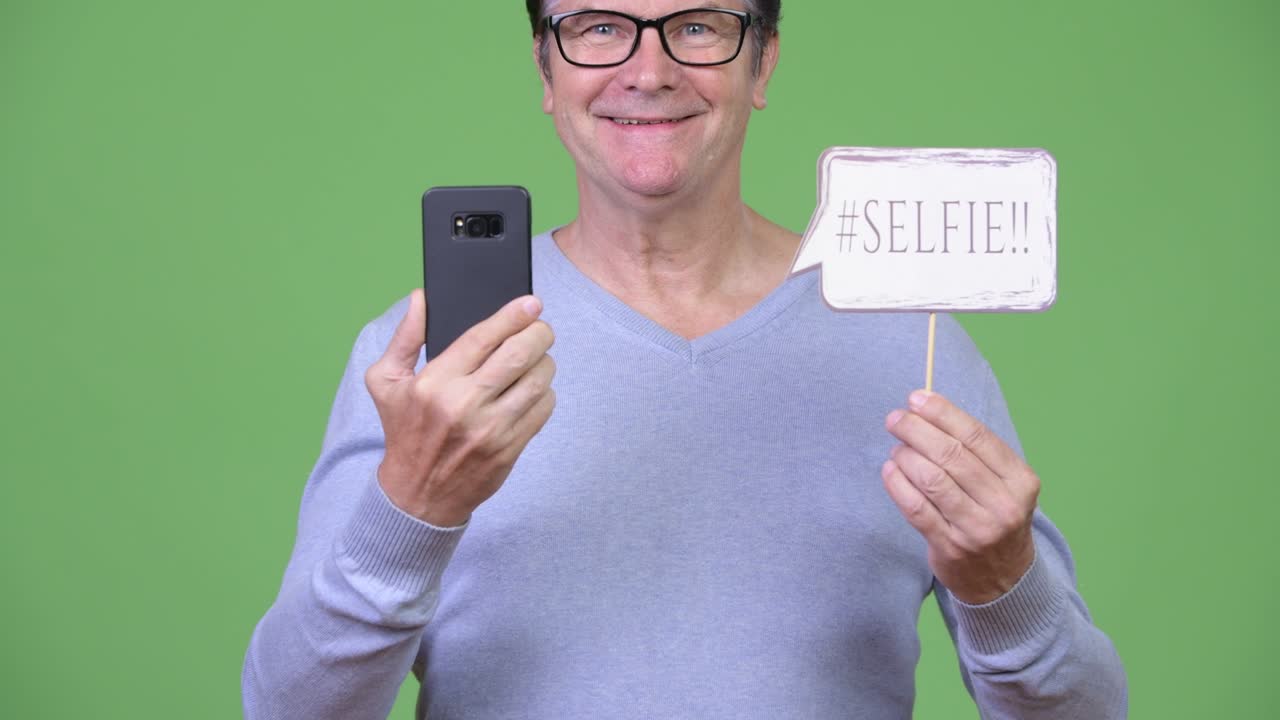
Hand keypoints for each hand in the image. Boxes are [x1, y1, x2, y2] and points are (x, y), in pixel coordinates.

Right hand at [365, 289, 555, 526]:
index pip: (483, 337)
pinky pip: (542, 409)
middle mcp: (464, 405)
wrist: (417, 495)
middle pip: (519, 355)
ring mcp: (490, 430)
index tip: (531, 303)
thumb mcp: (386, 382)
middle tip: (541, 328)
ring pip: (537, 381)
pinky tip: (534, 388)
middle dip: (539, 333)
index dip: (513, 315)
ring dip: (545, 362)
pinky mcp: (508, 449)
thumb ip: (405, 337)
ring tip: (538, 357)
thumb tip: (421, 299)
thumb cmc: (403, 431)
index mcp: (434, 383)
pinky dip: (545, 393)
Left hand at [880, 390, 1038, 604]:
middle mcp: (1003, 505)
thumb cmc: (995, 517)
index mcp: (1021, 481)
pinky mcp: (950, 548)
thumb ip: (975, 452)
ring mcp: (977, 529)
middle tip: (895, 418)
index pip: (977, 436)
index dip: (943, 413)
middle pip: (952, 455)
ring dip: (906, 456)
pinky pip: (916, 508)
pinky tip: (889, 470)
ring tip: (896, 448)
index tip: (917, 398)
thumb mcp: (1003, 485)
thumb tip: (927, 409)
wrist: (1005, 580)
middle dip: (917, 430)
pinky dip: (897, 484)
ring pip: (932, 479)